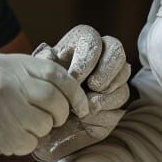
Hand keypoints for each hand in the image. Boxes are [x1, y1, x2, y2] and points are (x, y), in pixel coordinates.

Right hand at [0, 54, 88, 161]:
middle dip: (58, 114)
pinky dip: (23, 144)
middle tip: (50, 119)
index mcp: (8, 64)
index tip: (82, 106)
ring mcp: (3, 109)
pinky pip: (29, 144)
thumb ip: (23, 73)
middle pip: (54, 101)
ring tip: (17, 126)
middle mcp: (7, 83)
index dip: (74, 92)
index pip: (56, 74)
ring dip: (38, 131)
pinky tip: (6, 137)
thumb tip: (63, 85)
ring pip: (44, 125)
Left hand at [30, 25, 130, 161]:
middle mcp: (100, 61)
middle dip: (108, 70)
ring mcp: (110, 85)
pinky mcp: (113, 109)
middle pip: (117, 53)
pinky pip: (119, 110)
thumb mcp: (38, 75)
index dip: (88, 58)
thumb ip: (44, 62)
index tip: (75, 76)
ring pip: (122, 84)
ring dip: (107, 97)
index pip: (93, 39)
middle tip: (94, 86)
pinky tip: (88, 119)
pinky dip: (104, 115)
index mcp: (80, 46)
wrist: (40, 122)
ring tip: (88, 107)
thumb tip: (50, 52)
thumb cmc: (39, 91)